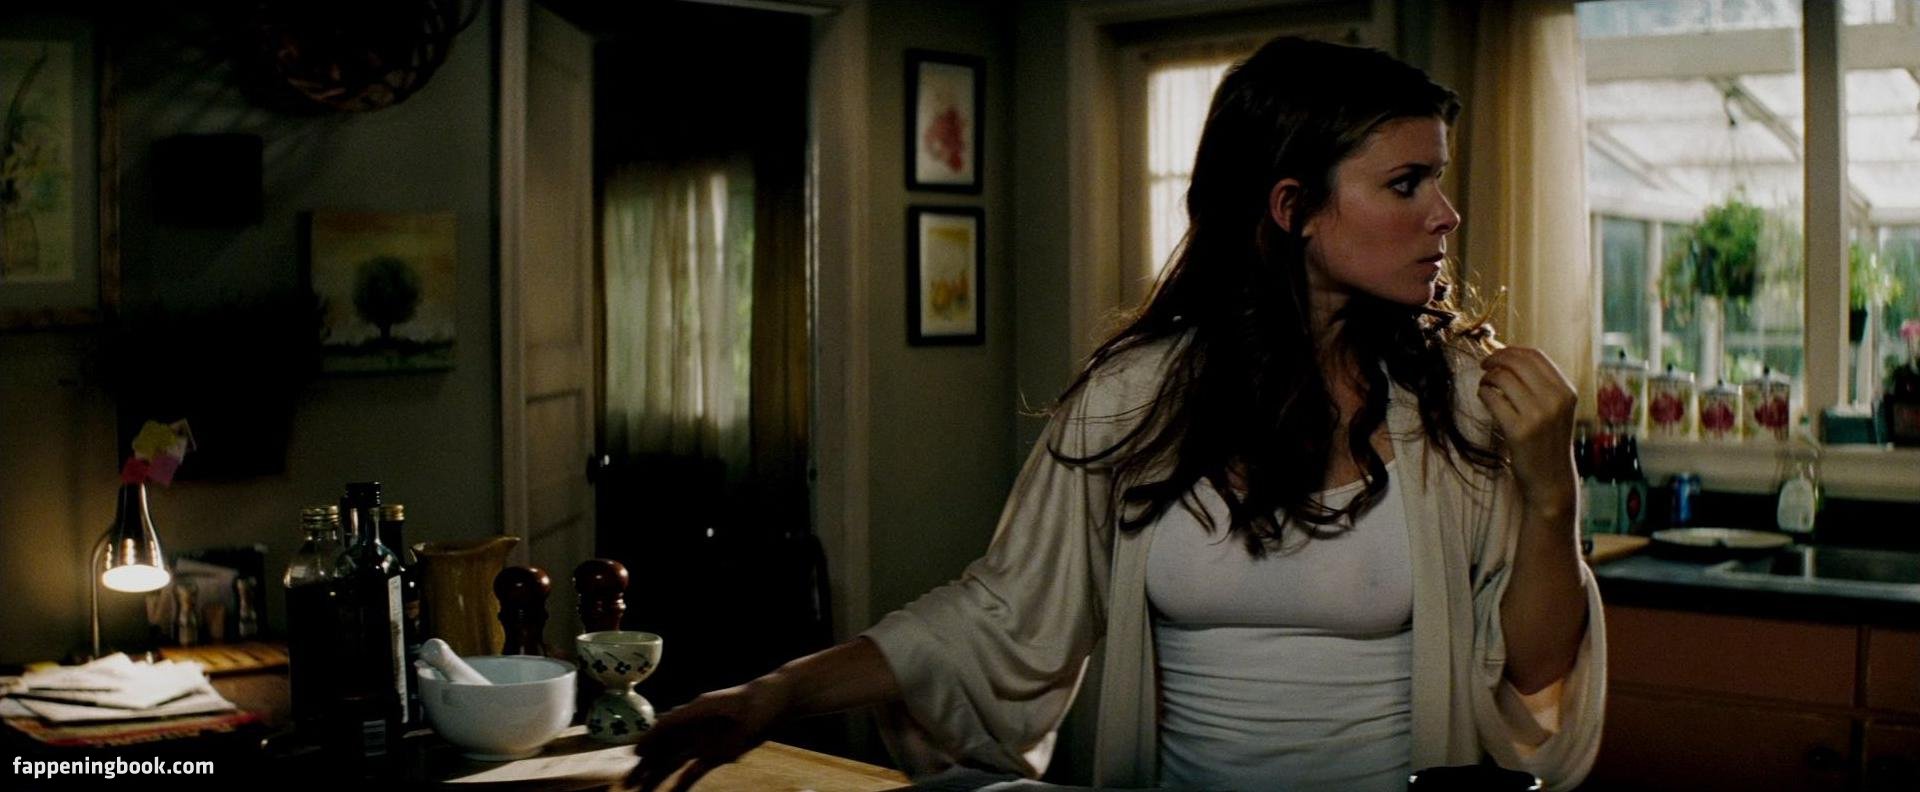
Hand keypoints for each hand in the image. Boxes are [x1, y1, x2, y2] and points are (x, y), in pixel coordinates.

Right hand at [626, 675, 790, 791]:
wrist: (778, 702)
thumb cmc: (756, 699)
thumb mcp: (729, 708)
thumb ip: (700, 717)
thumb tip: (675, 728)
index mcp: (694, 711)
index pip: (664, 727)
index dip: (648, 740)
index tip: (635, 754)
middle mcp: (693, 727)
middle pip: (663, 748)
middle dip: (644, 765)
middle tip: (627, 784)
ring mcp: (703, 742)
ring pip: (673, 762)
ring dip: (656, 776)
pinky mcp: (716, 754)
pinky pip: (693, 771)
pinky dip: (681, 783)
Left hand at [1476, 347, 1577, 514]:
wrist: (1551, 479)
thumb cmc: (1548, 442)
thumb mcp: (1556, 409)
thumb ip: (1541, 385)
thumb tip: (1510, 356)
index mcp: (1566, 391)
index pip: (1536, 356)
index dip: (1511, 350)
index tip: (1497, 354)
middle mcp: (1555, 400)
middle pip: (1517, 362)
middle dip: (1495, 358)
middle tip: (1484, 365)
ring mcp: (1538, 415)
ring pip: (1502, 378)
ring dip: (1487, 378)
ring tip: (1485, 385)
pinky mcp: (1518, 430)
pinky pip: (1492, 398)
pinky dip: (1483, 393)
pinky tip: (1484, 398)